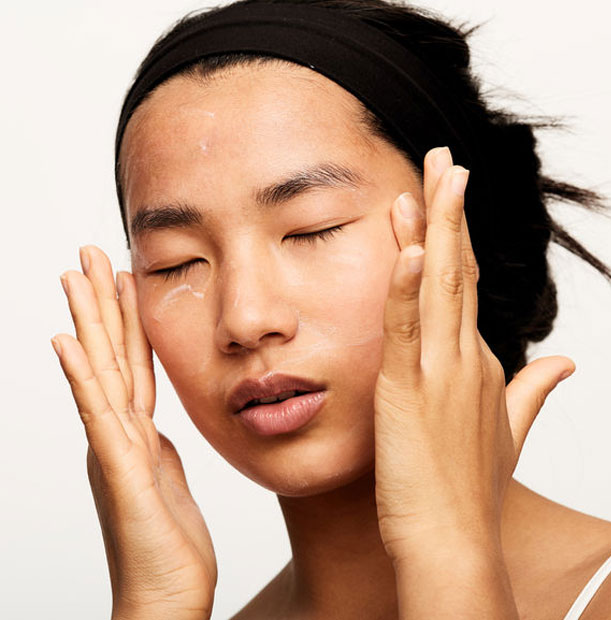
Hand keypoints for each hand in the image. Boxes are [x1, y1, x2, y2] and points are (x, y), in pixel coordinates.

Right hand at [52, 246, 216, 619]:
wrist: (165, 599)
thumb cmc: (168, 545)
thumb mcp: (167, 478)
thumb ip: (155, 445)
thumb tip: (151, 421)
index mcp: (137, 432)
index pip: (132, 362)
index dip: (127, 318)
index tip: (123, 274)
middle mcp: (120, 434)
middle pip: (109, 355)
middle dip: (100, 302)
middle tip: (87, 253)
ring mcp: (116, 451)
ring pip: (100, 374)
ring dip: (87, 323)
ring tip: (73, 277)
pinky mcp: (122, 474)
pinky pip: (100, 418)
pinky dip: (82, 380)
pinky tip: (66, 345)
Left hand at [373, 146, 575, 565]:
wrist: (453, 542)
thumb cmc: (469, 490)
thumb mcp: (508, 430)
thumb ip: (534, 389)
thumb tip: (565, 361)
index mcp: (480, 362)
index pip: (463, 286)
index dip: (451, 237)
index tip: (439, 196)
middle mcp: (467, 357)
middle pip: (457, 270)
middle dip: (450, 210)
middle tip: (445, 157)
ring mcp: (444, 371)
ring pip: (438, 286)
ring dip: (435, 228)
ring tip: (434, 176)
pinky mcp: (413, 390)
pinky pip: (410, 329)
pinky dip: (410, 287)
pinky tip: (411, 248)